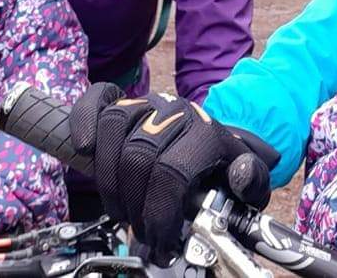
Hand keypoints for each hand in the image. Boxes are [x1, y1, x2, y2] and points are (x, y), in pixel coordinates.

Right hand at [69, 83, 274, 260]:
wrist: (216, 142)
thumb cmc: (225, 167)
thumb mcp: (250, 181)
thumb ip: (251, 181)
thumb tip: (241, 176)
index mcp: (206, 133)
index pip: (171, 171)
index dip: (159, 212)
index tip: (160, 239)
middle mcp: (176, 112)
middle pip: (137, 155)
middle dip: (134, 204)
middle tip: (140, 228)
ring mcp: (149, 103)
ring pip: (114, 126)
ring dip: (109, 178)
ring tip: (120, 207)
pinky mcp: (127, 99)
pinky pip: (99, 97)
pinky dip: (85, 120)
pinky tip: (85, 149)